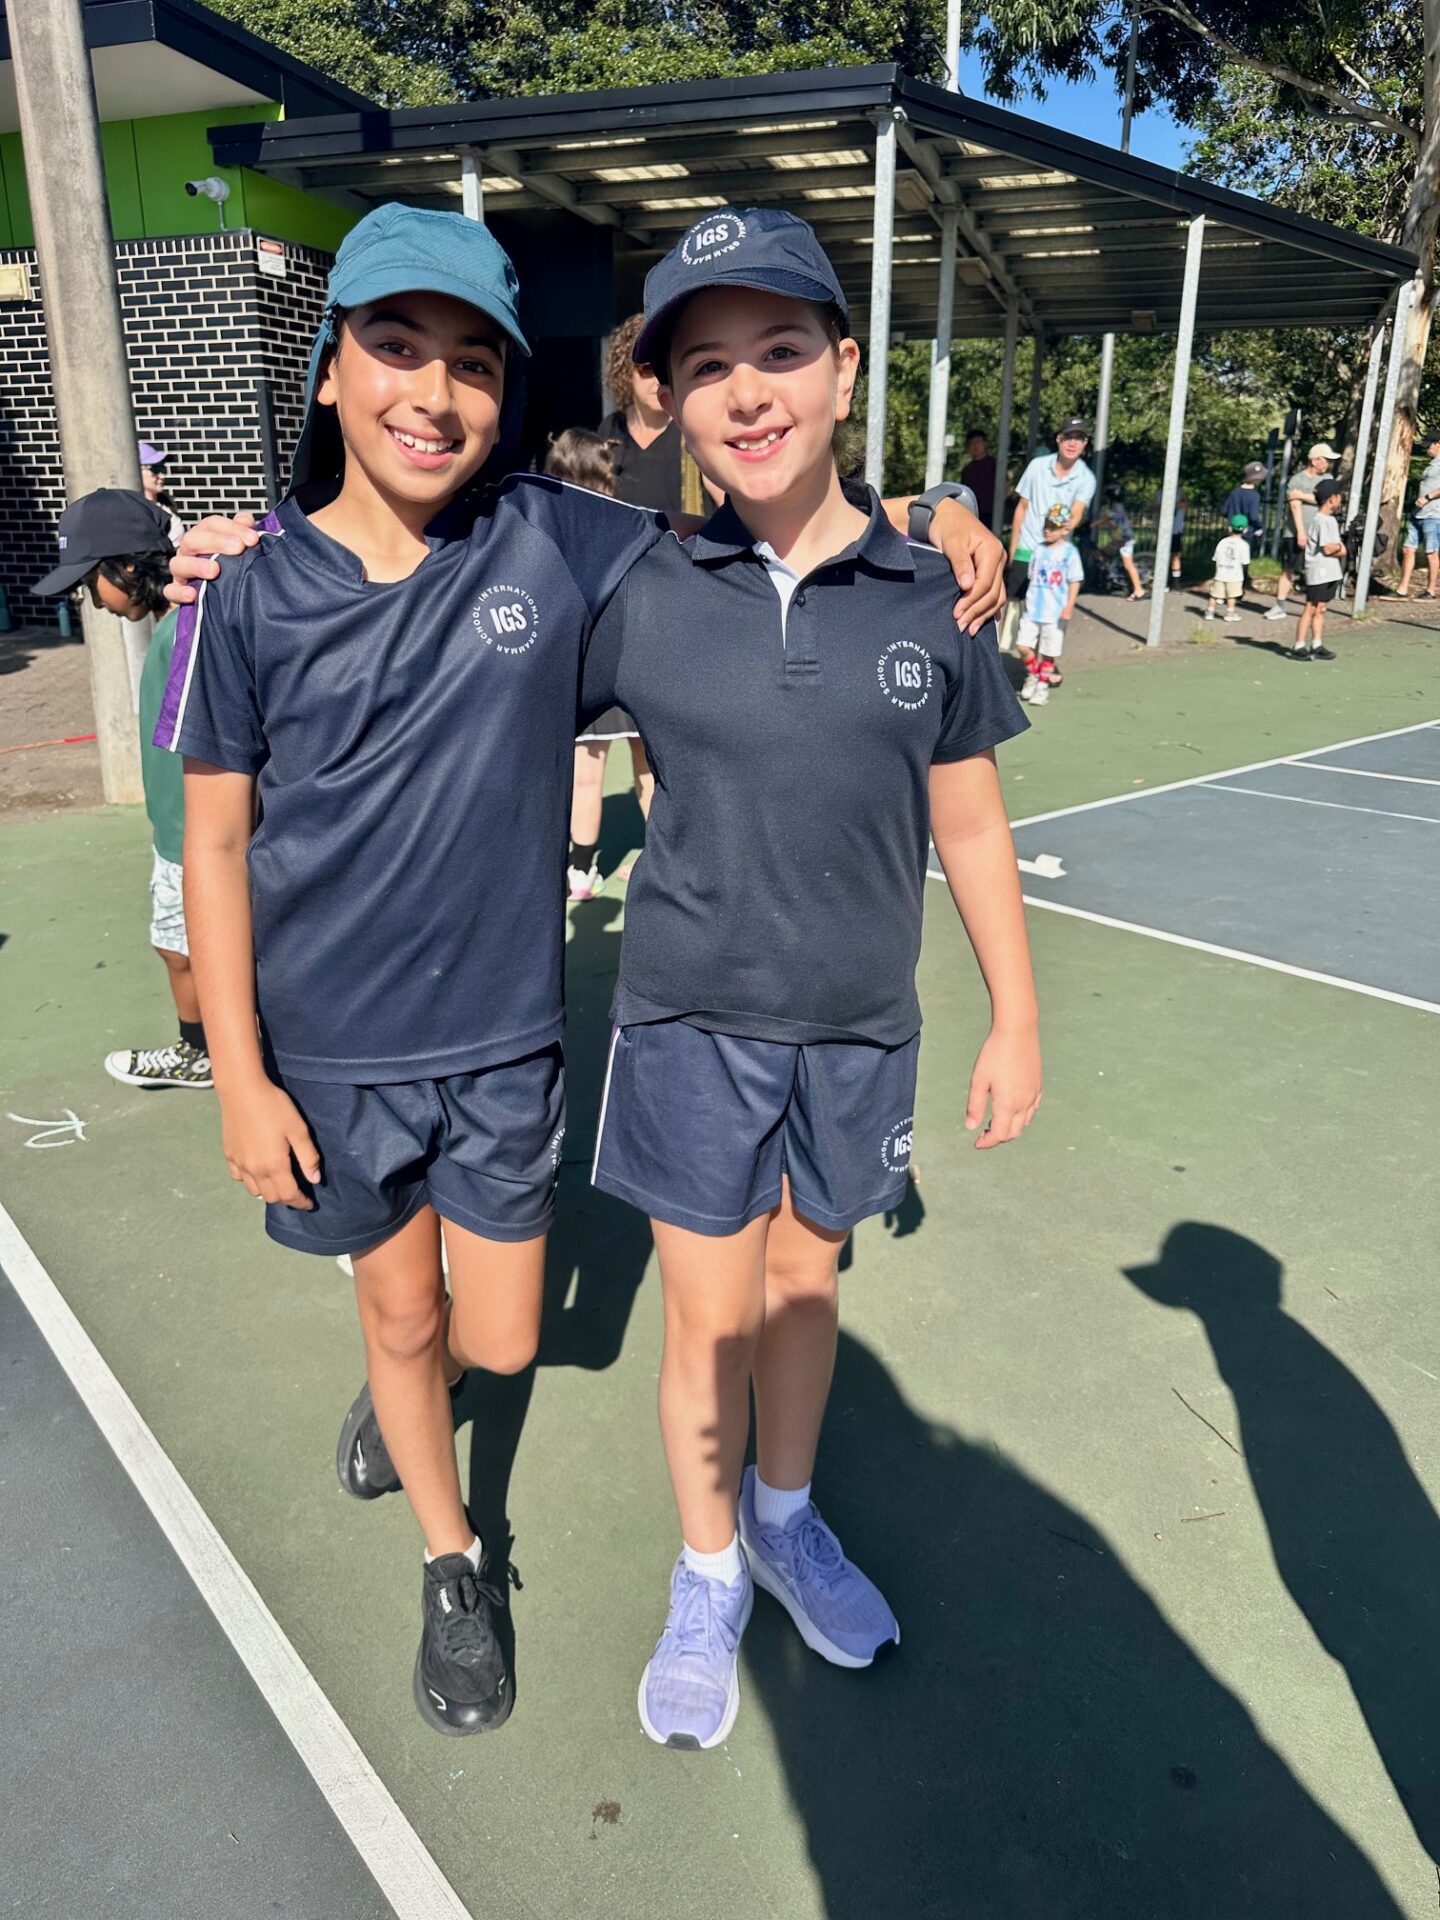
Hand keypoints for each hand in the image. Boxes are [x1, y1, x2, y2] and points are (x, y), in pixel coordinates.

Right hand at [165, 510, 260, 604]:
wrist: (224, 597)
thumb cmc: (232, 566)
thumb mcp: (239, 546)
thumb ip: (242, 531)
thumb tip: (246, 521)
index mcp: (203, 537)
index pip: (211, 524)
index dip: (232, 528)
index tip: (253, 539)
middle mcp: (189, 552)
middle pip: (192, 539)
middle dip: (216, 541)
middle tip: (238, 548)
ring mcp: (181, 572)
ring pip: (178, 564)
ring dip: (196, 565)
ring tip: (214, 570)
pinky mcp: (177, 592)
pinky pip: (170, 591)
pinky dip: (179, 592)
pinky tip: (192, 594)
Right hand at [219, 1077, 320, 1206]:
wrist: (242, 1090)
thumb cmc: (274, 1106)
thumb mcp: (298, 1129)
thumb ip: (307, 1157)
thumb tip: (314, 1179)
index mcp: (274, 1165)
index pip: (289, 1195)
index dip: (300, 1202)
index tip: (309, 1203)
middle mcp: (254, 1170)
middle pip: (271, 1197)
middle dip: (286, 1199)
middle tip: (297, 1193)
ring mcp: (239, 1163)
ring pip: (254, 1191)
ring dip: (268, 1192)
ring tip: (279, 1183)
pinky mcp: (229, 1155)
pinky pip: (239, 1177)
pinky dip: (250, 1181)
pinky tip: (257, 1171)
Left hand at [931, 498, 1006, 634]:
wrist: (947, 516)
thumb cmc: (948, 528)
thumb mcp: (952, 543)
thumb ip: (960, 564)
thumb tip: (967, 586)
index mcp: (992, 550)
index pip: (985, 583)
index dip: (971, 601)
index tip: (957, 614)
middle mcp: (999, 559)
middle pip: (993, 593)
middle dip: (977, 611)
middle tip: (961, 626)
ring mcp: (997, 566)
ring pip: (997, 596)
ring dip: (984, 614)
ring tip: (970, 629)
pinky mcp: (991, 572)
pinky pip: (995, 594)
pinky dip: (988, 608)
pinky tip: (983, 621)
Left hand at [965, 1025, 1041, 1149]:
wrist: (1017, 1032)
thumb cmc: (994, 1054)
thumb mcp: (979, 1080)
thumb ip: (974, 1106)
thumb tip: (971, 1127)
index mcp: (1007, 1104)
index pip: (999, 1134)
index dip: (987, 1142)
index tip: (976, 1143)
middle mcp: (1024, 1103)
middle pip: (1013, 1132)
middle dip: (998, 1137)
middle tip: (983, 1133)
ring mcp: (1033, 1095)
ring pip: (1025, 1123)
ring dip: (1010, 1127)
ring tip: (995, 1121)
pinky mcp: (1038, 1086)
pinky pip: (1032, 1110)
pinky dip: (1022, 1117)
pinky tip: (1012, 1109)